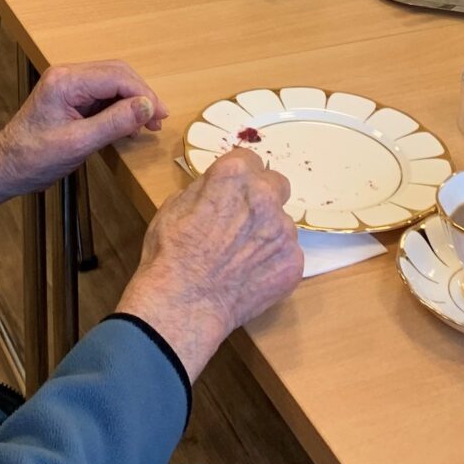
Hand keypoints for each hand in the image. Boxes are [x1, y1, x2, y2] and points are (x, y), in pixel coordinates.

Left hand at [0, 61, 164, 227]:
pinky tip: (127, 126)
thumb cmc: (33, 159)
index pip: (117, 77)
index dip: (143, 95)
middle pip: (116, 74)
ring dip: (131, 101)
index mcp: (66, 81)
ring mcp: (67, 84)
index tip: (161, 116)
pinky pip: (101, 95)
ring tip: (147, 125)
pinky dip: (118, 108)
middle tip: (157, 121)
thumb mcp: (78, 144)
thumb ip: (114, 123)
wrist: (3, 169)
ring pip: (111, 83)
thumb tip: (147, 106)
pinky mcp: (68, 97)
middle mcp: (67, 75)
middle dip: (140, 95)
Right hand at [117, 149, 300, 380]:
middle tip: (243, 219)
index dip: (238, 175)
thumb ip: (207, 188)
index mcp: (234, 175)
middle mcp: (266, 197)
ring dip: (267, 232)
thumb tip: (219, 188)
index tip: (232, 189)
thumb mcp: (175, 204)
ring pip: (282, 223)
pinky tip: (249, 275)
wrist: (183, 304)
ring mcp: (284, 232)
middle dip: (263, 196)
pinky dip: (272, 262)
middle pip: (277, 184)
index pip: (249, 158)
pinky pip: (287, 254)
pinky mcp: (293, 264)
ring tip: (241, 256)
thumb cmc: (170, 253)